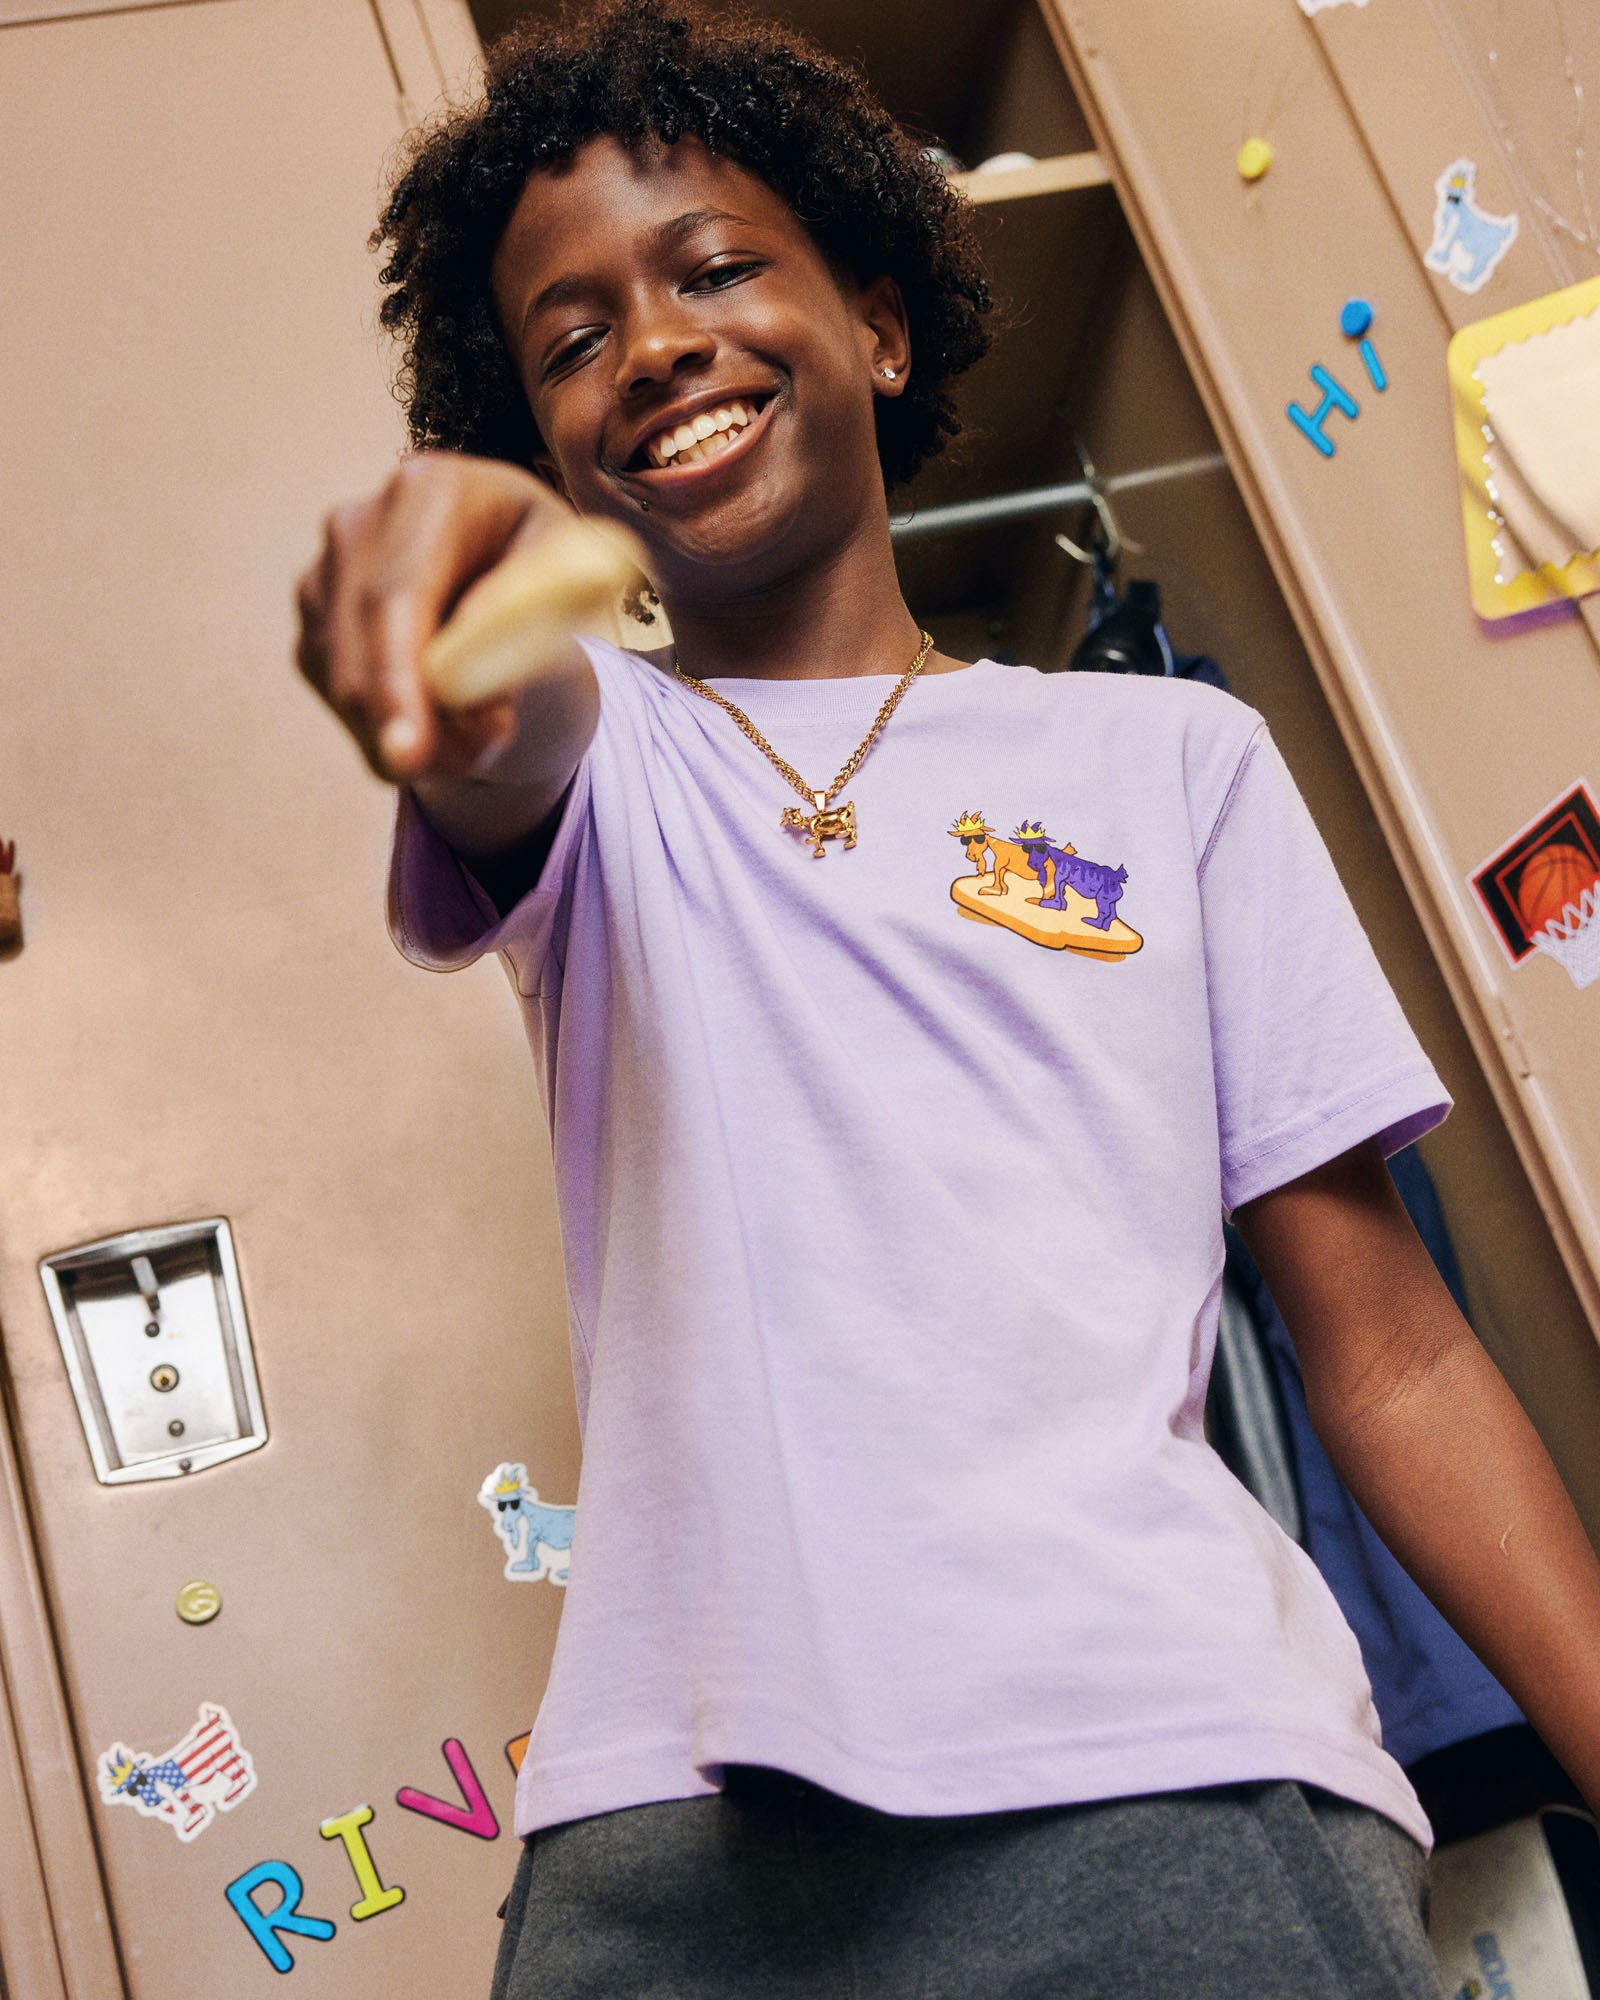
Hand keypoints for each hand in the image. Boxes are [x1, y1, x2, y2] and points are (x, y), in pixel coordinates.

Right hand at [295, 452, 577, 783]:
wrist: (506, 573)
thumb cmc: (550, 574)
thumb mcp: (572, 579)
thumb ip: (534, 604)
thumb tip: (472, 645)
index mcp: (432, 491)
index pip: (399, 592)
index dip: (399, 675)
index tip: (411, 752)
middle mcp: (360, 523)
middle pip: (360, 646)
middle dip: (407, 726)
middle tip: (472, 767)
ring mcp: (325, 574)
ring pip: (349, 688)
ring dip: (420, 737)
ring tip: (490, 730)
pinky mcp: (315, 625)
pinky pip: (343, 706)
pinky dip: (398, 735)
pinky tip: (447, 717)